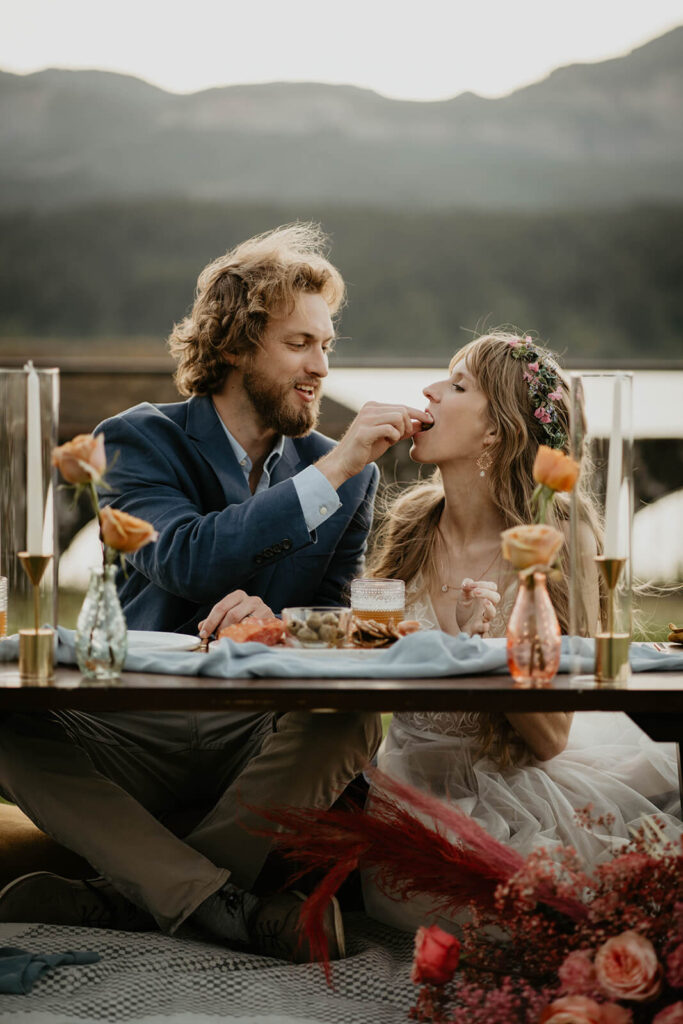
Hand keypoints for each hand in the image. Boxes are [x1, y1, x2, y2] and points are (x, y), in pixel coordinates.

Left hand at [198, 590, 275, 637]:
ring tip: (228, 640)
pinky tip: (241, 641)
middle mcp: (251, 600)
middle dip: (222, 628)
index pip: (221, 607)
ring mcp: (263, 609)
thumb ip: (216, 620)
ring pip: (244, 622)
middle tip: (217, 638)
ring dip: (233, 634)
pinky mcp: (270, 620)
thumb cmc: (246, 618)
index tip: (204, 633)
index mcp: (238, 596)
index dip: (210, 621)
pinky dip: (245, 637)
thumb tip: (201, 627)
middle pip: (232, 614)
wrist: (269, 622)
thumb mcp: (230, 615)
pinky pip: (254, 630)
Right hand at [315, 402, 432, 488]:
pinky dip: (394, 436)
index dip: (418, 413)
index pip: (402, 406)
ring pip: (398, 417)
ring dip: (402, 431)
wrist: (344, 463)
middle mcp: (369, 409)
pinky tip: (389, 442)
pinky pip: (390, 428)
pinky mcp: (364, 431)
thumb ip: (403, 429)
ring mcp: (366, 418)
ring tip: (394, 440)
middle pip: (403, 410)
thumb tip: (422, 423)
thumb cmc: (365, 450)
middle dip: (409, 424)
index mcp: (374, 407)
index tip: (429, 421)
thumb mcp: (388, 437)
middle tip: (404, 437)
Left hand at [456, 579, 500, 636]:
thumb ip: (465, 588)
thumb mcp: (463, 597)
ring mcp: (484, 618)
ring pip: (492, 613)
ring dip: (489, 608)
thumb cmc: (465, 610)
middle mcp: (487, 607)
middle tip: (475, 592)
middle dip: (487, 593)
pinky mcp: (479, 629)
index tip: (471, 585)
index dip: (484, 584)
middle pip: (496, 598)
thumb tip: (467, 583)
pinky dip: (485, 627)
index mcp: (486, 597)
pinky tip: (484, 625)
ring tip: (485, 602)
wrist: (461, 626)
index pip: (492, 587)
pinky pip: (485, 629)